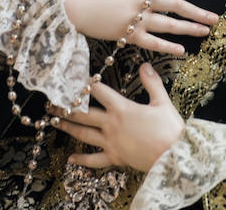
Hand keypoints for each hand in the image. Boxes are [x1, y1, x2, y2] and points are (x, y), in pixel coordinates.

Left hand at [54, 63, 183, 171]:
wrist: (174, 156)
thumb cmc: (169, 129)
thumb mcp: (162, 102)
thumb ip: (151, 82)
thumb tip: (144, 65)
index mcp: (122, 108)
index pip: (99, 92)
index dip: (86, 84)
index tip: (74, 78)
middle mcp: (111, 125)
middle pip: (83, 114)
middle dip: (66, 107)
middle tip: (50, 102)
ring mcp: (111, 142)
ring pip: (84, 134)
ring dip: (67, 127)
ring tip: (53, 122)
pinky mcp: (115, 158)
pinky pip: (94, 160)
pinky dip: (81, 160)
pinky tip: (70, 159)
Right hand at [62, 0, 217, 55]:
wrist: (68, 9)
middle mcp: (141, 3)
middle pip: (175, 6)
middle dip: (197, 12)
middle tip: (215, 18)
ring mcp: (135, 20)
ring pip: (168, 25)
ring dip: (188, 29)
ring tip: (205, 32)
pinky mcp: (127, 36)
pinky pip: (152, 43)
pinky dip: (167, 47)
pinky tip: (182, 51)